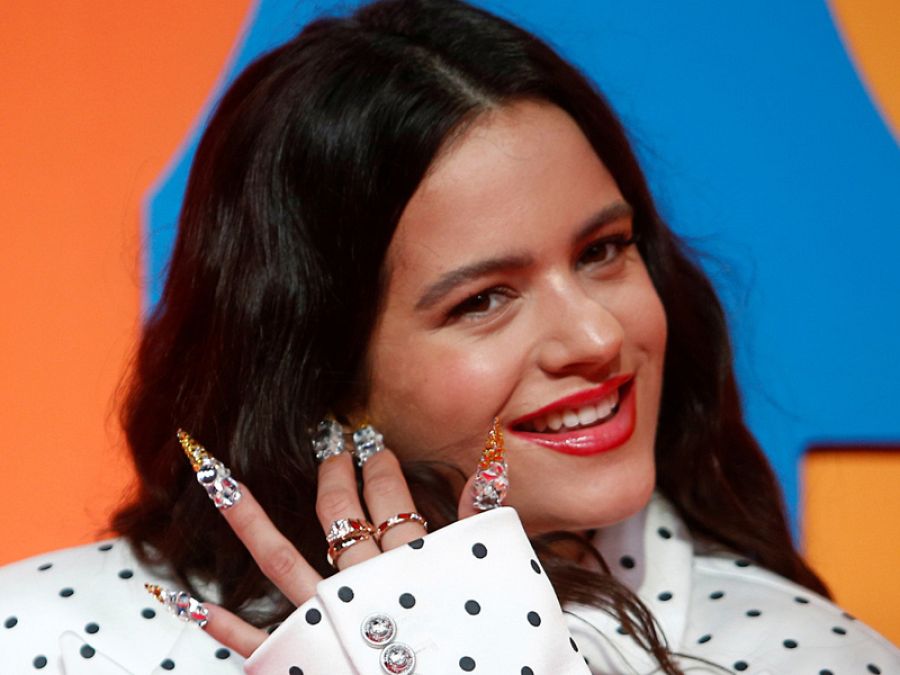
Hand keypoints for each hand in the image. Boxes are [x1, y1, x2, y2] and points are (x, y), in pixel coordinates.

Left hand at [199, 444, 486, 657]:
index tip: (373, 444)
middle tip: (332, 445)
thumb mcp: (495, 578)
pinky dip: (217, 622)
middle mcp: (361, 583)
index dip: (380, 466)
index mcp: (410, 564)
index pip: (390, 498)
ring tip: (213, 474)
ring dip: (245, 517)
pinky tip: (176, 599)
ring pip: (279, 557)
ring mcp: (325, 618)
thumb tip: (491, 455)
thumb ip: (483, 517)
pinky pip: (255, 638)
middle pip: (339, 514)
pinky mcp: (304, 657)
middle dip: (333, 473)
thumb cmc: (483, 654)